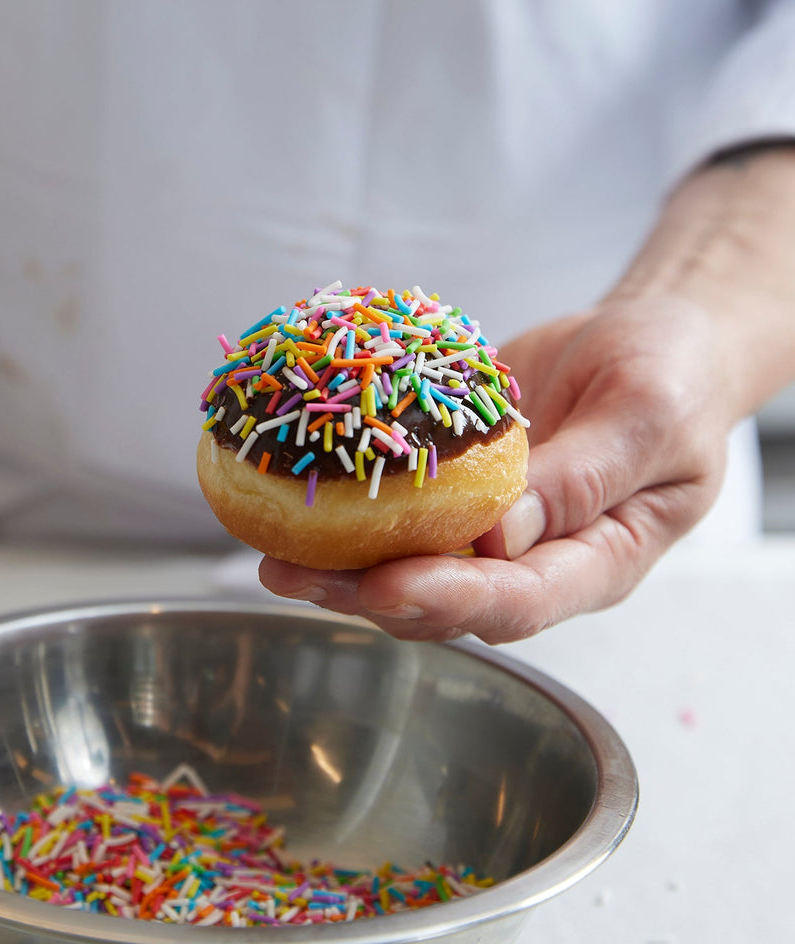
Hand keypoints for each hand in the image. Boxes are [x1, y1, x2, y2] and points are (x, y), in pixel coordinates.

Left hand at [259, 297, 730, 642]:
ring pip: (409, 567)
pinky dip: (347, 511)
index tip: (384, 585)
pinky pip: (399, 513)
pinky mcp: (455, 493)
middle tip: (294, 574)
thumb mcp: (648, 416)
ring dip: (340, 566)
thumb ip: (585, 479)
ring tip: (272, 553)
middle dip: (367, 595)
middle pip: (447, 601)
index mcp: (596, 560)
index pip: (520, 601)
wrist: (649, 343)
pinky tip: (293, 501)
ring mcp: (490, 531)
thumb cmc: (671, 378)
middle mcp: (534, 560)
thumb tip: (497, 535)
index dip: (450, 599)